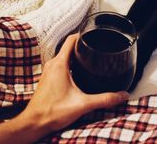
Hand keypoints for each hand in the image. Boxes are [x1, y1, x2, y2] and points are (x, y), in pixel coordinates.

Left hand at [0, 34, 128, 143]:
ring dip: (75, 55)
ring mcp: (48, 71)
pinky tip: (78, 72)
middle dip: (82, 45)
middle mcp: (52, 65)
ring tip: (89, 57)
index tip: (92, 33)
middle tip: (95, 47)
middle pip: (68, 47)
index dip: (82, 35)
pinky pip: (60, 64)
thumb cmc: (52, 112)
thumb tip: (121, 95)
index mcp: (60, 64)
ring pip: (64, 56)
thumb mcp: (83, 104)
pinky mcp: (48, 78)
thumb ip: (104, 99)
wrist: (34, 123)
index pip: (70, 40)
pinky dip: (70, 64)